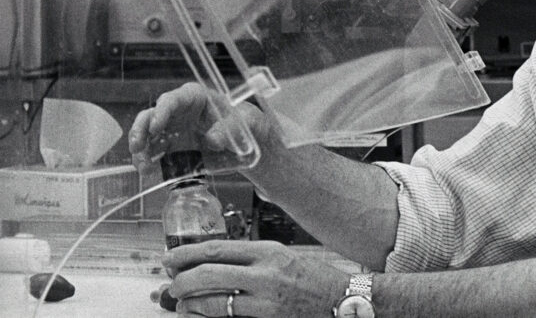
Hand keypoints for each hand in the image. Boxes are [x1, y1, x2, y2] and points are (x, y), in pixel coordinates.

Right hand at [128, 82, 268, 173]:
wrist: (246, 145)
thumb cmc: (245, 125)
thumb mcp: (246, 124)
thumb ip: (230, 129)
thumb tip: (213, 140)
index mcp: (197, 98)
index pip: (175, 99)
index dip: (162, 110)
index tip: (156, 126)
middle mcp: (179, 113)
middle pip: (152, 115)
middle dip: (141, 130)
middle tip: (137, 147)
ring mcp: (173, 132)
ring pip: (148, 137)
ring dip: (141, 151)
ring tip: (143, 167)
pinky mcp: (171, 151)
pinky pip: (155, 156)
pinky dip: (150, 165)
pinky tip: (149, 174)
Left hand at [163, 239, 348, 317]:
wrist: (342, 301)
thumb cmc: (314, 278)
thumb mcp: (283, 257)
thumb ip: (252, 259)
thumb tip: (213, 263)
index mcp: (269, 251)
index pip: (218, 249)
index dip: (187, 253)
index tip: (170, 257)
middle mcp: (266, 274)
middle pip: (209, 275)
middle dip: (182, 281)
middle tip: (172, 285)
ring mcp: (267, 302)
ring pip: (215, 303)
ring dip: (191, 305)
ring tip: (183, 305)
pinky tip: (202, 316)